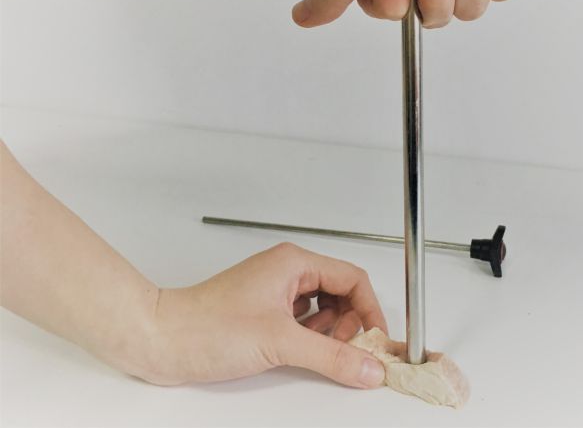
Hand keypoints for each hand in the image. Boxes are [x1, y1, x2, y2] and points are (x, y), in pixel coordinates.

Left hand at [146, 242, 387, 387]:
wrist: (160, 340)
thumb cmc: (205, 326)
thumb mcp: (279, 342)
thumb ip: (331, 356)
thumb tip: (368, 366)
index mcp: (294, 263)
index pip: (352, 279)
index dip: (370, 310)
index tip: (376, 340)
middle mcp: (286, 272)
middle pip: (341, 293)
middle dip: (349, 324)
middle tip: (348, 352)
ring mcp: (274, 291)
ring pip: (323, 309)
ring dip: (329, 333)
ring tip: (318, 352)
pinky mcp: (264, 312)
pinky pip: (303, 321)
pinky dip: (310, 338)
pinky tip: (298, 352)